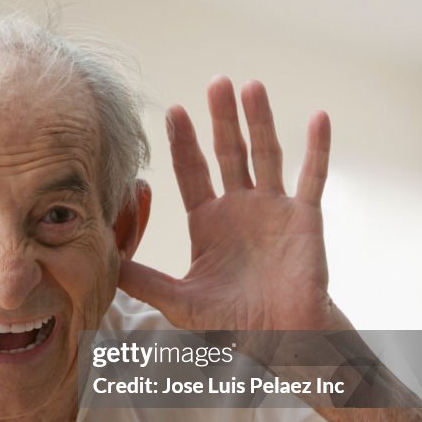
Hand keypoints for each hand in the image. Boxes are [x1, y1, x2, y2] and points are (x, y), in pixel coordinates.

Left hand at [119, 77, 348, 330]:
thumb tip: (103, 264)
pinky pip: (312, 177)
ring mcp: (274, 209)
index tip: (173, 110)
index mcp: (209, 222)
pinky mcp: (304, 218)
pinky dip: (317, 148)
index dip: (183, 142)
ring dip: (260, 120)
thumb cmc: (231, 322)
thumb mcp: (178, 299)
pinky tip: (318, 116)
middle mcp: (240, 209)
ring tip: (252, 85)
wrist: (279, 339)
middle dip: (220, 118)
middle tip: (215, 82)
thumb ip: (143, 280)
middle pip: (228, 152)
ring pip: (266, 153)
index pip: (193, 172)